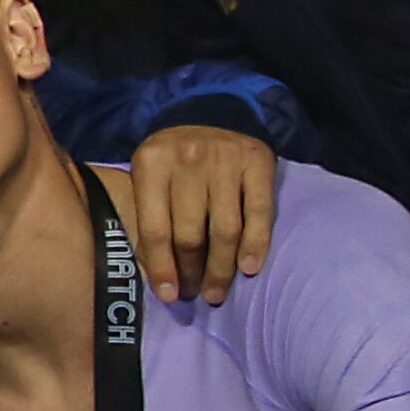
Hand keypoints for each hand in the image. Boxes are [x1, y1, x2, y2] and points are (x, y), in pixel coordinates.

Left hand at [117, 128, 277, 303]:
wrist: (210, 114)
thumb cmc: (174, 160)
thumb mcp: (149, 177)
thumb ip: (150, 217)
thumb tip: (159, 277)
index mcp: (151, 164)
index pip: (156, 228)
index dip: (162, 267)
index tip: (168, 296)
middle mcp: (188, 159)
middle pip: (191, 234)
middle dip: (192, 272)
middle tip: (196, 295)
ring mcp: (225, 160)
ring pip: (224, 229)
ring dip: (221, 268)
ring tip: (216, 291)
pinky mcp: (258, 162)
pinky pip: (260, 213)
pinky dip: (255, 244)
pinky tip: (248, 269)